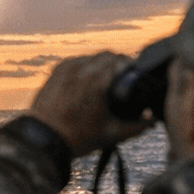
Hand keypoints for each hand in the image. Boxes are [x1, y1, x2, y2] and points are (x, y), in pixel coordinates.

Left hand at [29, 53, 154, 157]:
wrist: (42, 139)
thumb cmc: (76, 138)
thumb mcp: (111, 134)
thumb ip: (136, 126)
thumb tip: (151, 121)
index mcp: (96, 80)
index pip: (121, 60)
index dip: (131, 66)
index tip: (136, 75)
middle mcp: (81, 69)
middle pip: (107, 55)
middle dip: (118, 63)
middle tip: (124, 77)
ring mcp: (66, 68)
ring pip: (91, 56)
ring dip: (102, 63)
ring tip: (108, 78)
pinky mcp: (56, 71)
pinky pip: (76, 61)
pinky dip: (86, 66)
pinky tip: (90, 79)